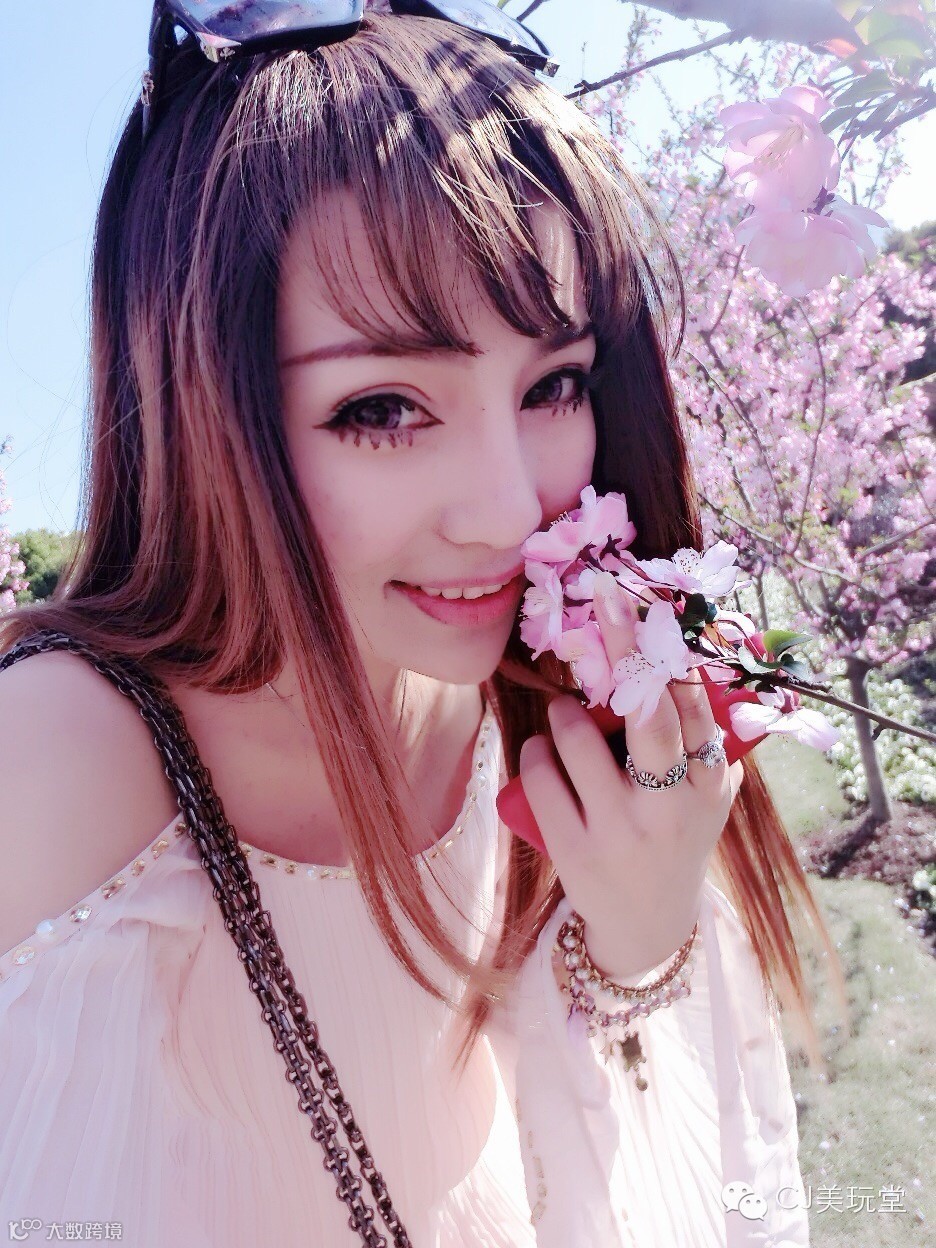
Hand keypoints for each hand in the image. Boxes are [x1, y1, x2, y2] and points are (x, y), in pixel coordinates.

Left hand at [517, 581, 744, 979]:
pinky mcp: (573, 849)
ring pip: (577, 739)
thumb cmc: (676, 839)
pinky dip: (537, 752)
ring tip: (564, 712)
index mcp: (707, 787)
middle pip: (645, 712)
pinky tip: (545, 753)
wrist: (647, 925)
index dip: (672, 653)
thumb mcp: (706, 798)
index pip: (695, 707)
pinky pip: (541, 777)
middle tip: (605, 599)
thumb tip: (688, 660)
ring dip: (563, 711)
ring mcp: (618, 830)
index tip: (652, 604)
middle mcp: (668, 807)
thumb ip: (707, 741)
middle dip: (625, 647)